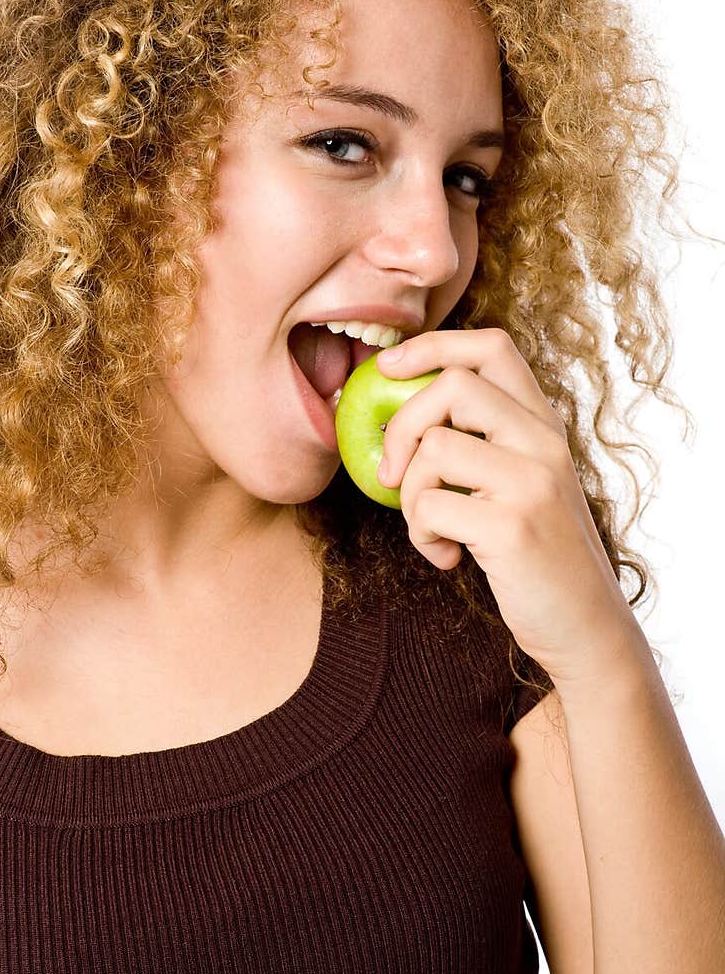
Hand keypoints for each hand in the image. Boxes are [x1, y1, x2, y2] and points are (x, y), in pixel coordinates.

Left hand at [375, 328, 637, 686]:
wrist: (585, 627)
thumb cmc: (537, 556)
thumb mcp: (521, 484)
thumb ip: (482, 444)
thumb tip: (394, 415)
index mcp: (544, 425)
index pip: (490, 346)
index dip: (430, 346)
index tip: (387, 370)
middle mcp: (544, 442)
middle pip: (452, 384)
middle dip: (401, 426)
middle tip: (391, 474)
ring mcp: (532, 481)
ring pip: (432, 448)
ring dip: (410, 495)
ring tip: (433, 528)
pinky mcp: (511, 525)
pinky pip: (427, 506)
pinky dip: (421, 535)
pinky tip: (448, 557)